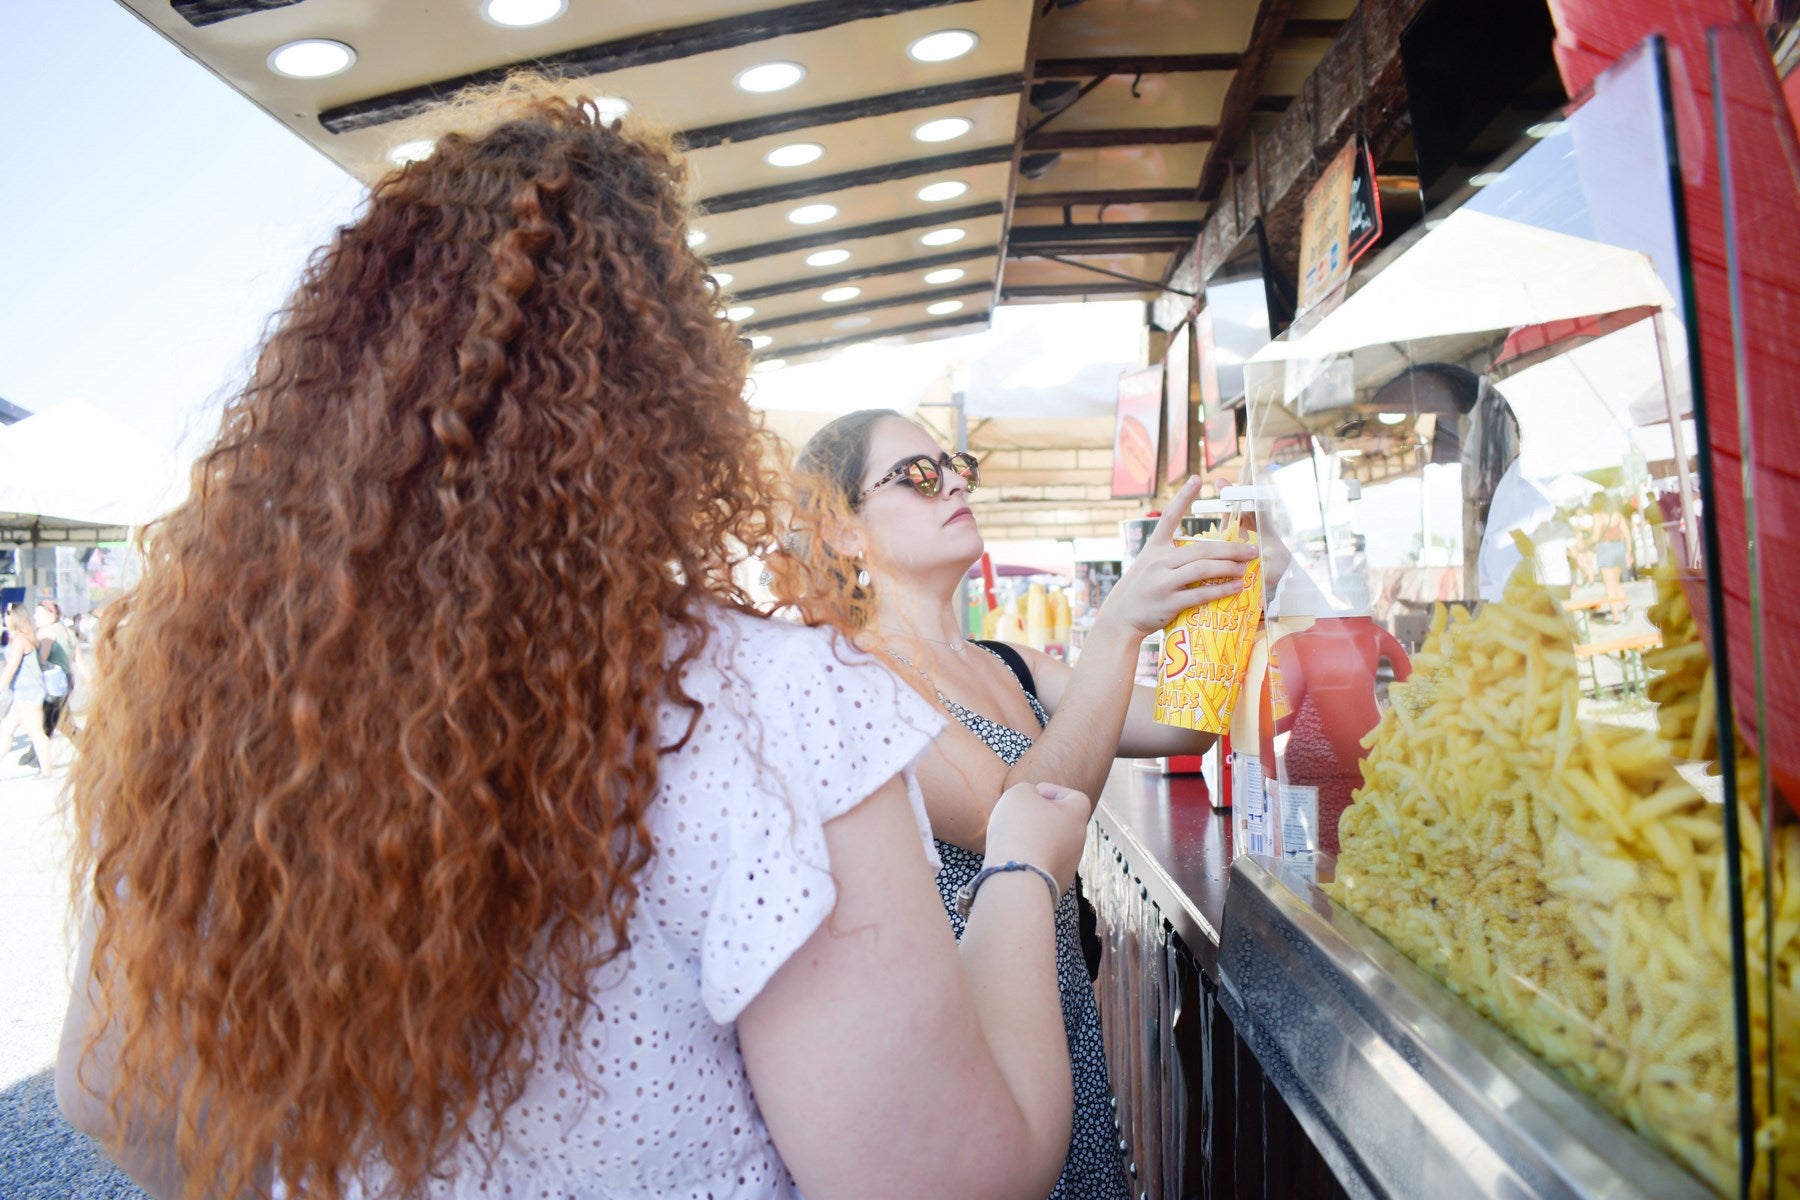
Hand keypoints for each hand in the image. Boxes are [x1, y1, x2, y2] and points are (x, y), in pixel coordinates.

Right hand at [984, 781, 1090, 893]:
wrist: (1018, 877)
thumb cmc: (1019, 829)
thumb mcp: (1018, 794)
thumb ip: (1027, 790)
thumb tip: (1030, 801)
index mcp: (1076, 816)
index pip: (1076, 798)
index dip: (1055, 792)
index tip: (1035, 795)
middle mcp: (1078, 842)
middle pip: (1063, 824)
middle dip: (1042, 818)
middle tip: (1019, 817)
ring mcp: (1069, 866)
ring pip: (1054, 847)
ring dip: (1037, 841)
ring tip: (1012, 840)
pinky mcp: (1056, 885)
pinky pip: (1044, 868)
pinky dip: (1032, 862)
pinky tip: (1014, 860)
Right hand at [1098, 476, 1257, 636]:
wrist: (1121, 615)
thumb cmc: (1141, 587)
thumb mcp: (1149, 563)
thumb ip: (1171, 554)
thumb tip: (1203, 551)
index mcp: (1154, 547)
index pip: (1169, 517)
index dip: (1182, 497)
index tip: (1197, 478)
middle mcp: (1158, 561)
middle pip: (1201, 549)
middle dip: (1230, 548)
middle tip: (1251, 549)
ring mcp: (1163, 582)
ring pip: (1203, 569)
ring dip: (1229, 567)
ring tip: (1246, 567)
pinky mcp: (1169, 602)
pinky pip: (1200, 594)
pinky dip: (1221, 590)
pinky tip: (1236, 587)